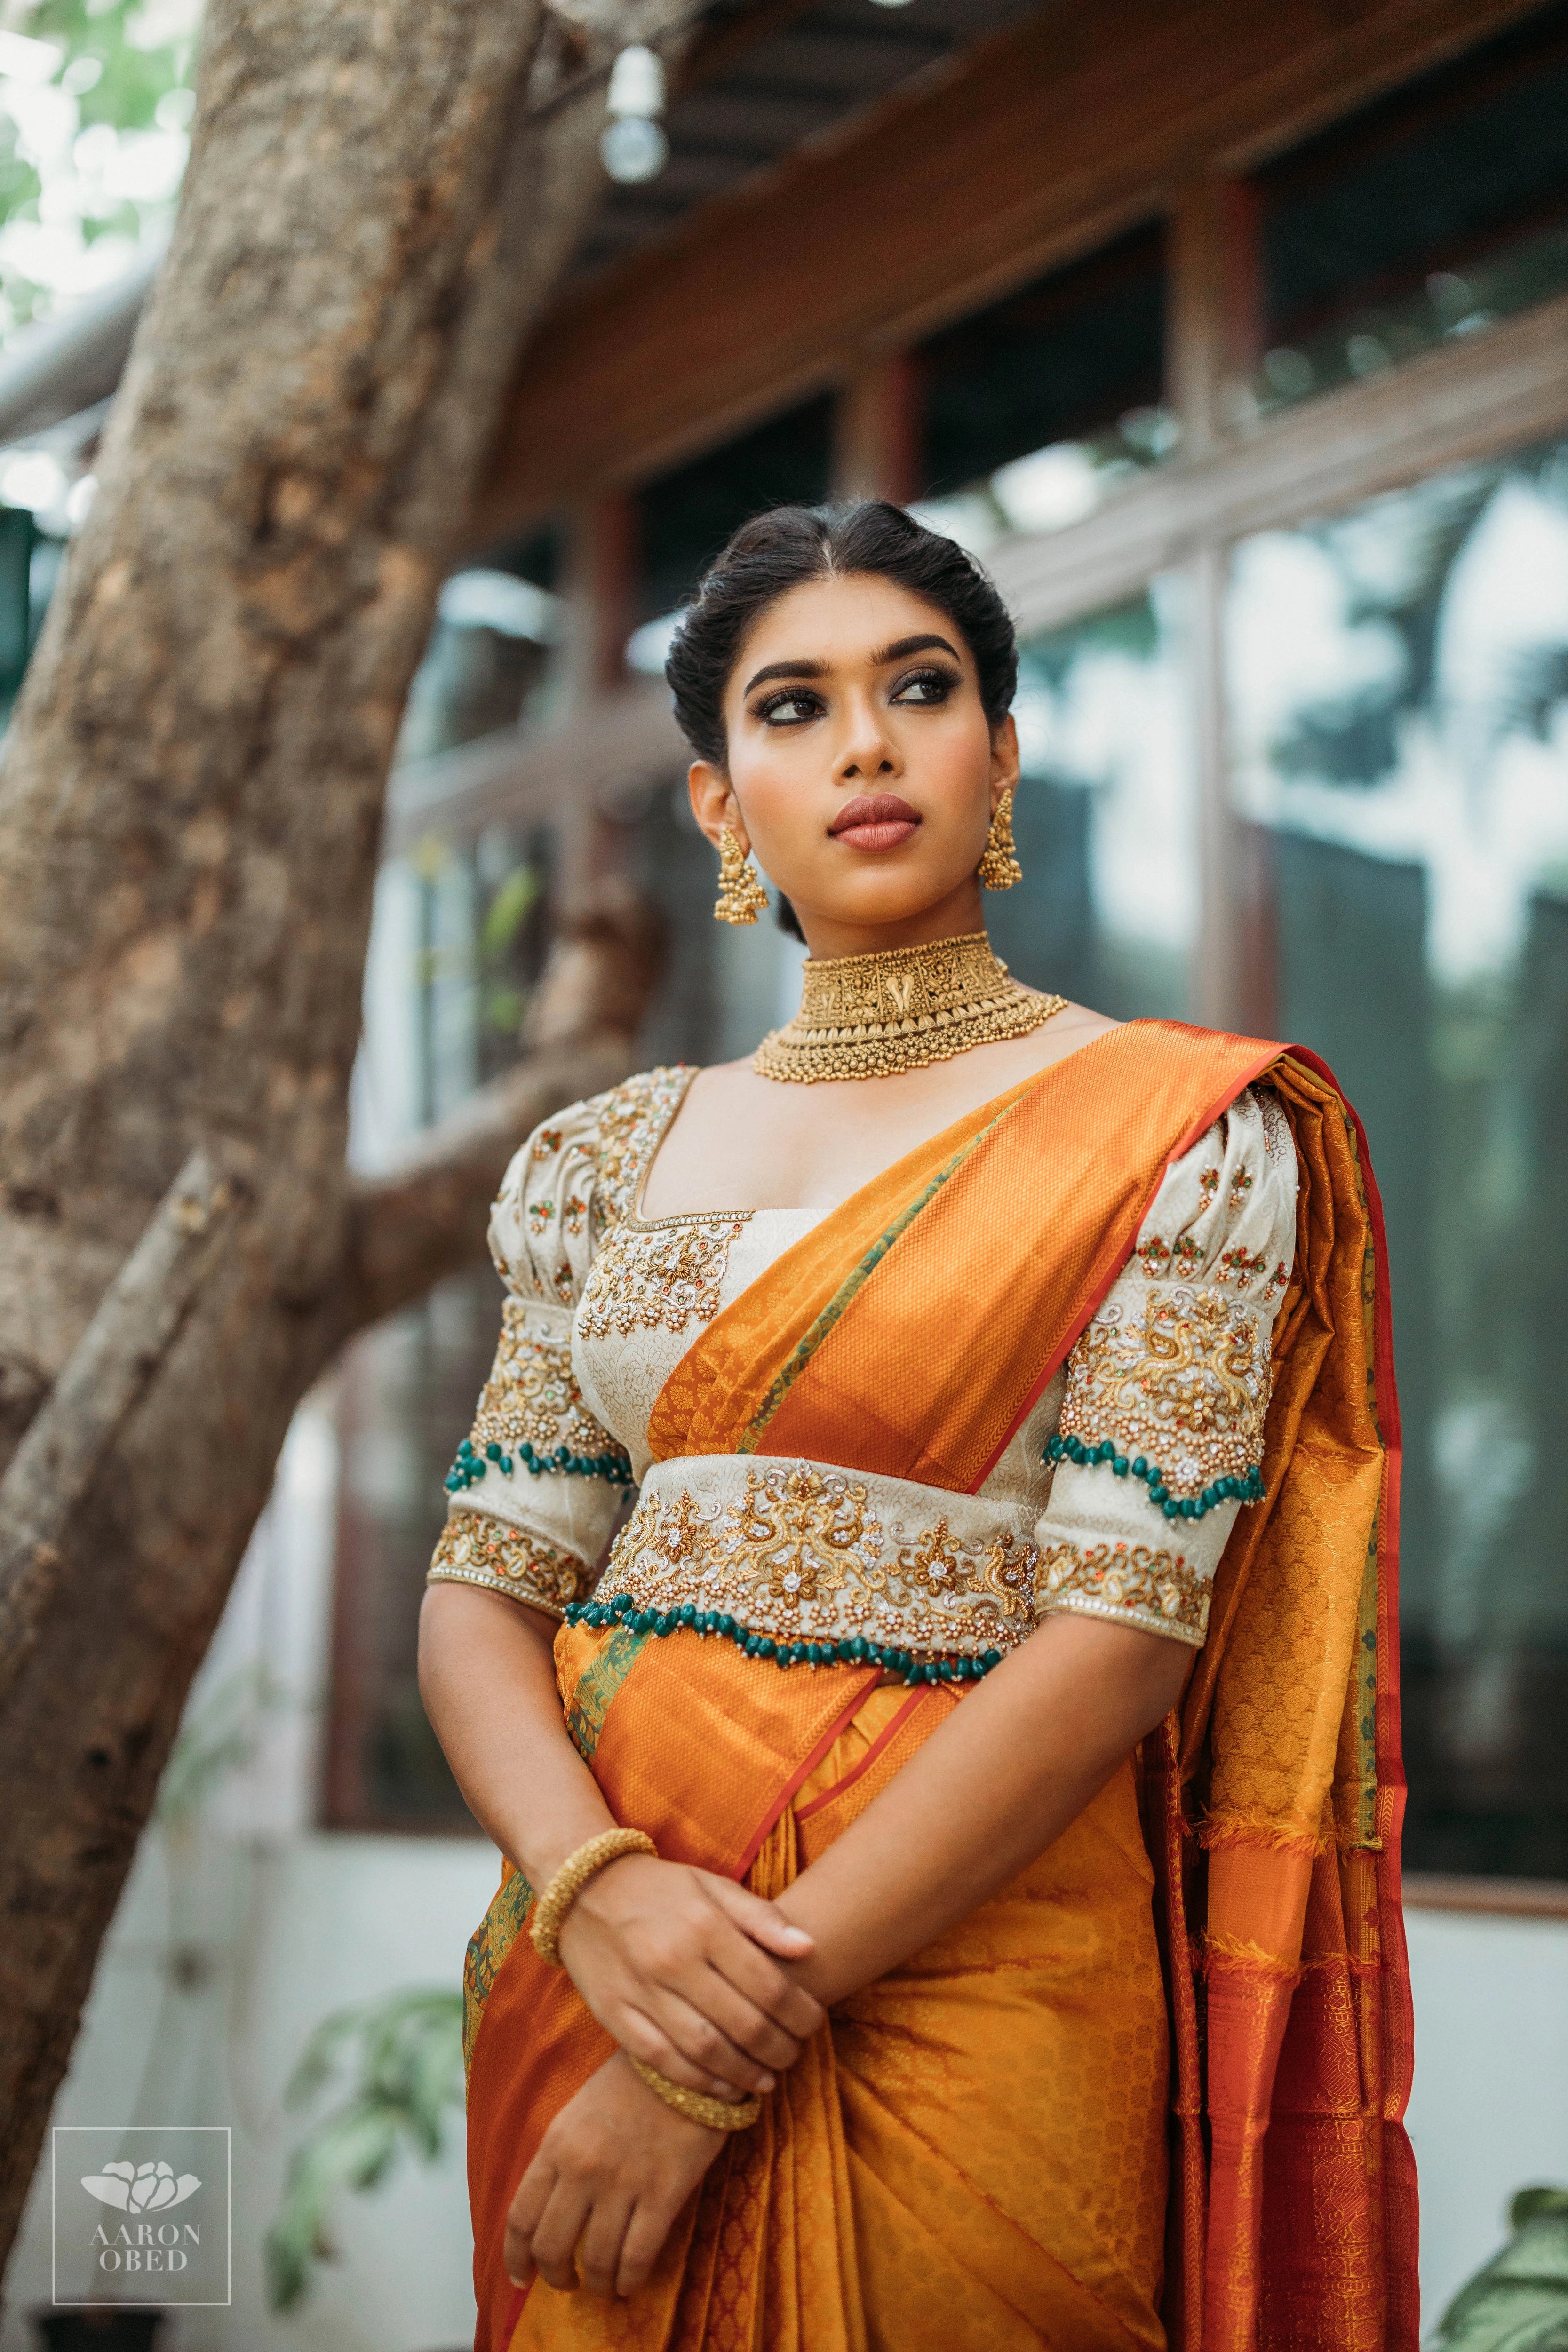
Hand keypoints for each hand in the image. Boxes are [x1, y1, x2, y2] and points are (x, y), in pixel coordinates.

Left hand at [505, 2052, 728, 2299]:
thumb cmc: (630, 2083)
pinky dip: (630, 2280)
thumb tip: (550, 2211)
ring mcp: (622, 2183)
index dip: (516, 2257)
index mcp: (555, 2145)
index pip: (520, 2218)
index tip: (520, 2278)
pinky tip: (631, 2283)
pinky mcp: (662, 2193)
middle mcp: (581, 2169)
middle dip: (556, 2277)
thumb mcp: (578, 2113)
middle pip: (552, 2247)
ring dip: (598, 2284)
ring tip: (605, 2287)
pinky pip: (637, 2256)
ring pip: (596, 2260)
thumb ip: (560, 2159)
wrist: (685, 2060)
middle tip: (568, 2283)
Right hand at [558, 1854, 824, 2097]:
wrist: (584, 1890)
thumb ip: (761, 1917)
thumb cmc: (661, 1889)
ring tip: (768, 2079)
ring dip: (745, 2074)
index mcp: (704, 1925)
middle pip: (743, 2024)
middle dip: (780, 2049)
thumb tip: (809, 1946)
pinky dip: (699, 2082)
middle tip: (795, 2055)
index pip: (769, 1985)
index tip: (815, 2023)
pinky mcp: (615, 2016)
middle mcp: (673, 1960)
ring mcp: (641, 1992)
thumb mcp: (712, 1886)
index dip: (801, 2013)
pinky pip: (663, 2062)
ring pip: (706, 2051)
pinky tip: (725, 2088)